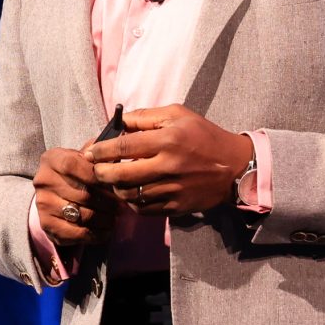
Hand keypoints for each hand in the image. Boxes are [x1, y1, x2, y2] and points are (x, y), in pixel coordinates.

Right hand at [32, 147, 122, 244]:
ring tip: (115, 217)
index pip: (75, 165)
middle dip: (108, 201)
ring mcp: (43, 204)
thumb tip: (118, 150)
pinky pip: (77, 233)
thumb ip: (98, 154)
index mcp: (52, 159)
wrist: (54, 196)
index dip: (98, 175)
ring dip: (105, 219)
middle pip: (83, 194)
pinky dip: (96, 234)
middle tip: (121, 205)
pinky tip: (106, 230)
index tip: (116, 183)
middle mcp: (43, 181)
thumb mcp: (83, 157)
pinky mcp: (46, 225)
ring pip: (83, 215)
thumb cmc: (76, 174)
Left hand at [83, 106, 252, 217]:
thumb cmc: (204, 136)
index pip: (124, 146)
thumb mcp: (178, 115)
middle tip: (96, 168)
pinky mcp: (176, 206)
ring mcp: (172, 189)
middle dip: (101, 172)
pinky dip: (131, 202)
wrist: (235, 167)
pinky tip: (130, 192)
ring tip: (112, 180)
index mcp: (168, 140)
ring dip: (115, 188)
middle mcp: (168, 166)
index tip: (90, 151)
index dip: (101, 150)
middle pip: (121, 175)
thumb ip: (146, 117)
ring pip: (130, 195)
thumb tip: (118, 122)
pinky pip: (144, 209)